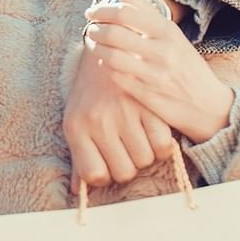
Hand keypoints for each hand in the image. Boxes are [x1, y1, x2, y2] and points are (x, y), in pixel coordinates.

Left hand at [63, 45, 174, 192]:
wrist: (104, 48)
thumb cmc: (89, 93)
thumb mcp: (76, 121)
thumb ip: (78, 158)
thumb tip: (78, 192)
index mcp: (76, 127)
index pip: (95, 175)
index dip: (105, 176)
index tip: (108, 167)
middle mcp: (98, 121)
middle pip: (124, 172)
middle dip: (129, 167)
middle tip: (128, 152)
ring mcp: (124, 112)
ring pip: (145, 159)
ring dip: (147, 156)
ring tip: (142, 140)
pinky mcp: (148, 103)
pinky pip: (163, 143)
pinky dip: (163, 145)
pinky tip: (156, 133)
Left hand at [84, 0, 233, 143]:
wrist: (209, 106)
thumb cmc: (187, 67)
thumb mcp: (173, 36)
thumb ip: (145, 13)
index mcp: (169, 32)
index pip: (126, 13)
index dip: (103, 10)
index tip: (93, 12)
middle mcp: (163, 51)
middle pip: (114, 33)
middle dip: (95, 28)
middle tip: (90, 28)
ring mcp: (155, 75)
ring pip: (111, 56)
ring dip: (95, 48)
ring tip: (92, 44)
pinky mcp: (148, 96)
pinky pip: (116, 77)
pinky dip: (105, 68)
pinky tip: (104, 63)